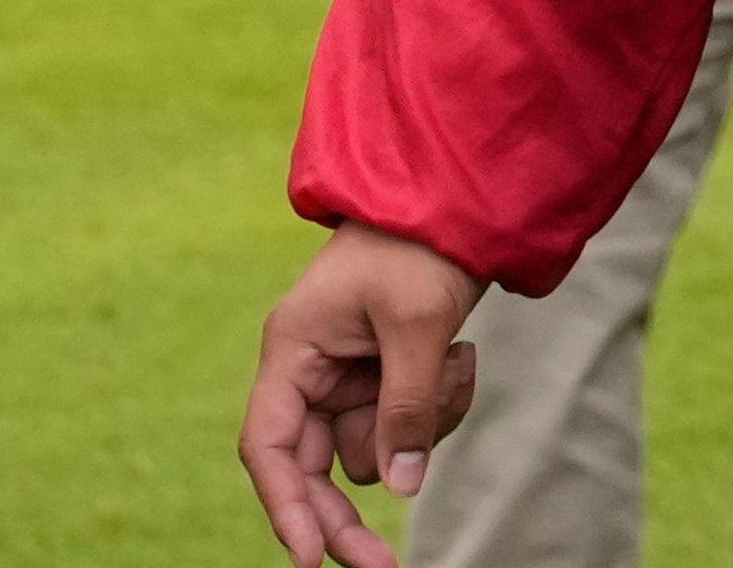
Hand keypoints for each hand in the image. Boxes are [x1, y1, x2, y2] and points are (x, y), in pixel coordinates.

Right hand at [238, 223, 487, 566]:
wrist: (460, 201)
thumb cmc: (422, 247)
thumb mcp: (419, 323)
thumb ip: (407, 405)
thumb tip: (400, 486)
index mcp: (292, 351)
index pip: (270, 447)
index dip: (285, 505)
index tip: (309, 558)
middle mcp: (311, 370)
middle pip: (316, 466)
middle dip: (351, 510)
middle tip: (385, 567)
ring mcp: (350, 376)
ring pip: (376, 447)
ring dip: (423, 424)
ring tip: (455, 361)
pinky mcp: (388, 374)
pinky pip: (409, 423)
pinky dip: (441, 403)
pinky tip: (462, 356)